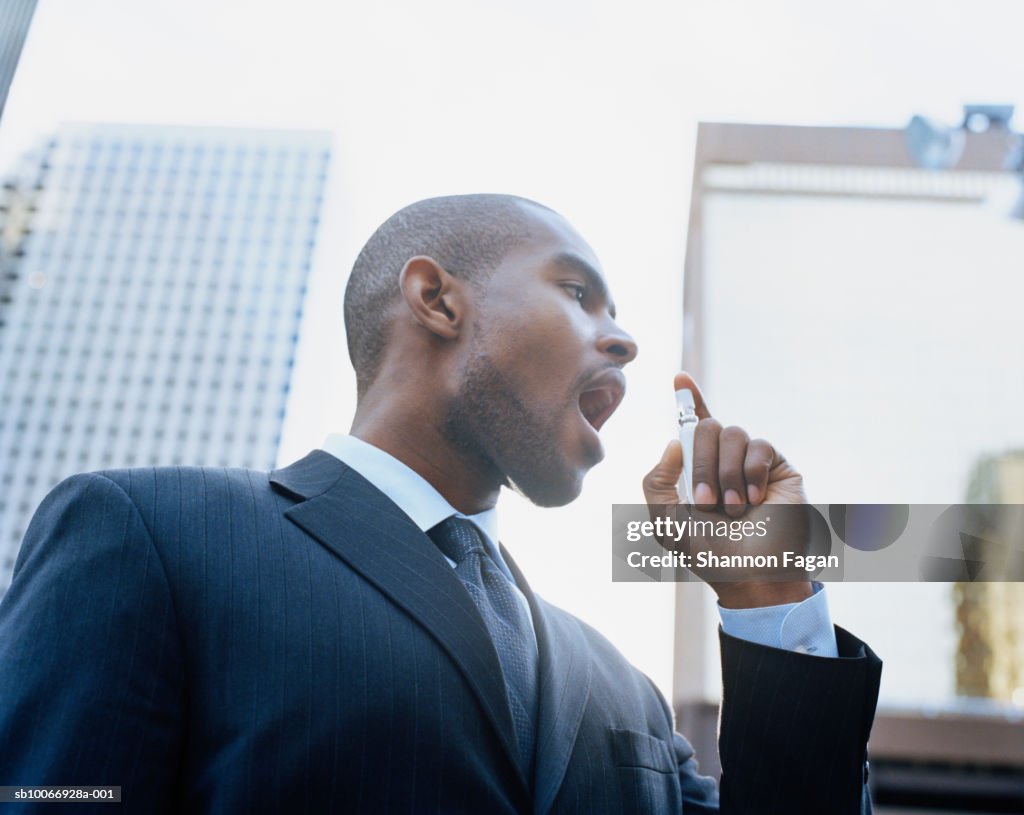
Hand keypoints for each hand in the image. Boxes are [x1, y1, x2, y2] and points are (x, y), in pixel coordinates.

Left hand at [642, 372, 811, 608]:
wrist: (750, 575)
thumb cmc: (708, 554)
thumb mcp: (665, 522)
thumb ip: (656, 482)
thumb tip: (674, 443)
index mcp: (696, 469)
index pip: (693, 426)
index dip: (688, 399)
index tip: (679, 378)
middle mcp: (723, 461)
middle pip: (706, 428)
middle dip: (701, 464)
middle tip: (705, 503)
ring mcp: (751, 462)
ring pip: (732, 434)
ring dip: (725, 475)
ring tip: (731, 509)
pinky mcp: (779, 468)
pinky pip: (759, 447)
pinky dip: (751, 473)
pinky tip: (755, 500)